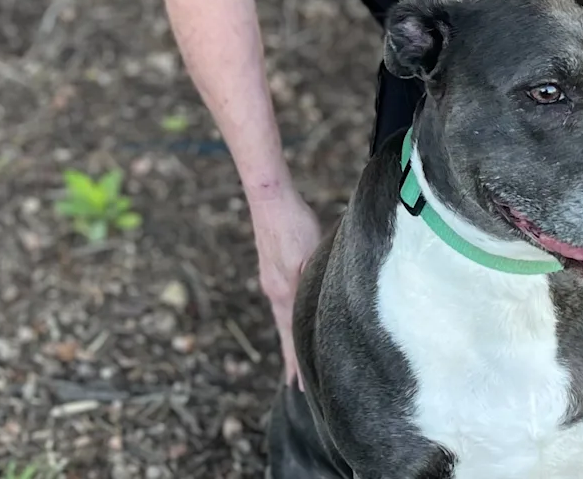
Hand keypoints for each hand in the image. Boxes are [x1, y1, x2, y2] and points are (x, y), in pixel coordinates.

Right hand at [247, 184, 322, 387]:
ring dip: (289, 335)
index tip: (297, 387)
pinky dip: (287, 315)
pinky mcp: (271, 264)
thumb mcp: (309, 258)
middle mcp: (273, 289)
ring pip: (282, 314)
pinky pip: (281, 299)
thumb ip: (309, 287)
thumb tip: (314, 314)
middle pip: (284, 330)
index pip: (290, 336)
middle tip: (295, 383)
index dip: (294, 361)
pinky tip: (291, 311)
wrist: (269, 196)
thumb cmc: (293, 224)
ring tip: (293, 354)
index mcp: (282, 292)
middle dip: (290, 355)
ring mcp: (270, 277)